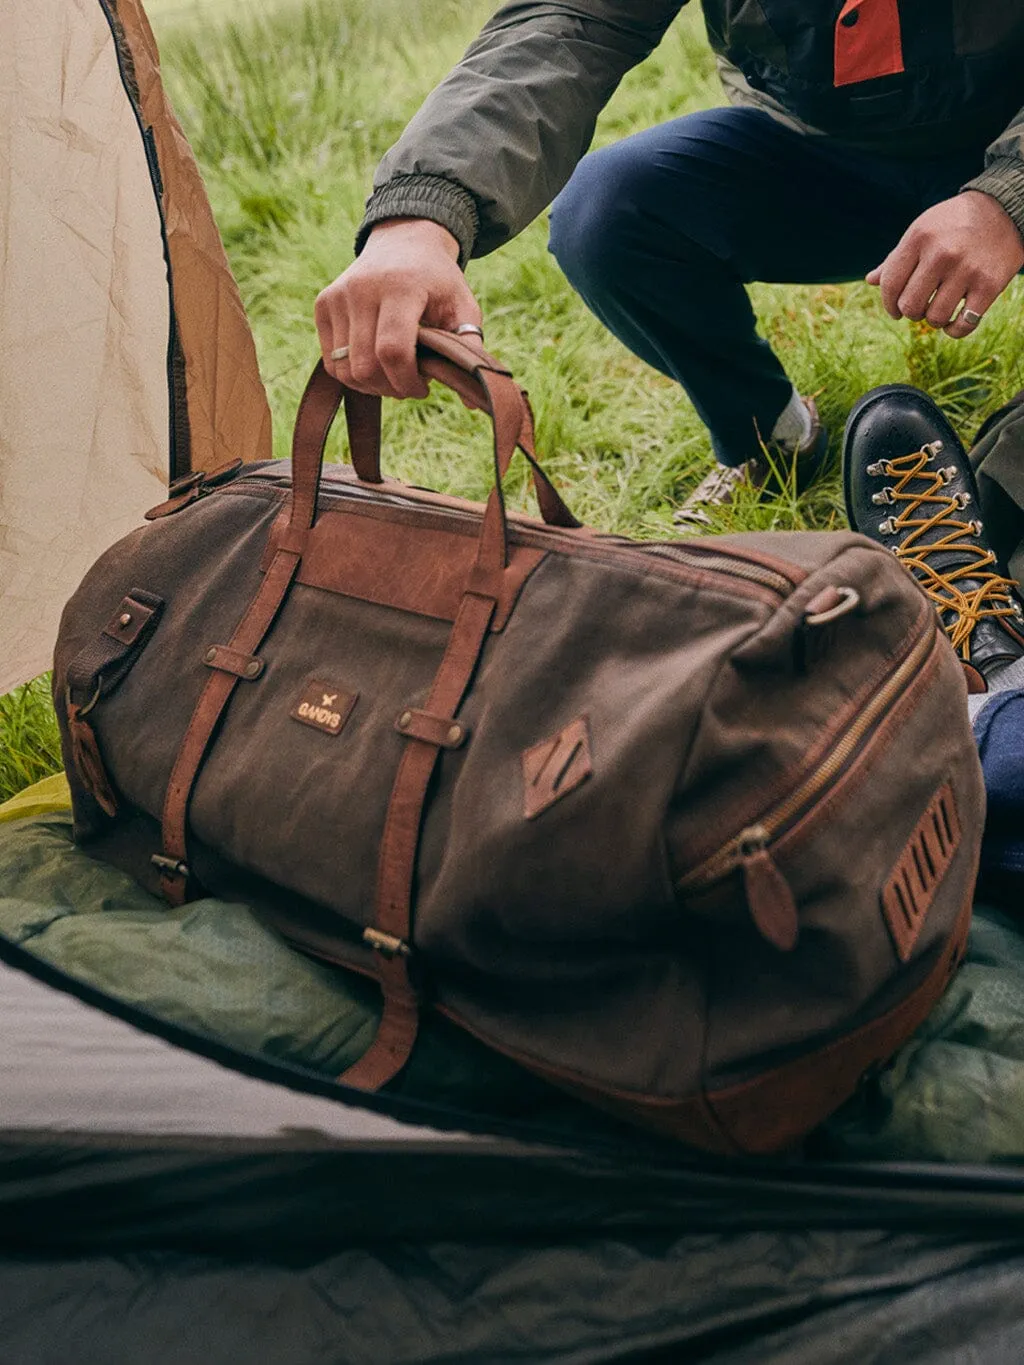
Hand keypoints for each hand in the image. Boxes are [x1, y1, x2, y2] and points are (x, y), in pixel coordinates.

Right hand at [314, 219, 483, 397]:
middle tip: (409, 383)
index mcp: (401, 287)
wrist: (403, 241)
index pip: (392, 351)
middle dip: (390, 387)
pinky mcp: (323, 304)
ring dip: (370, 385)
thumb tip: (472, 400)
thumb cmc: (437, 281)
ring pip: (344, 369)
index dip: (407, 382)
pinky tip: (374, 364)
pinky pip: (331, 361)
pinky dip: (352, 374)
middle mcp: (362, 289)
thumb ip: (468, 349)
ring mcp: (338, 296)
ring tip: (392, 375)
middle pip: (365, 366)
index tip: (423, 388)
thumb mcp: (462, 306)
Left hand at [866, 191, 1023, 337]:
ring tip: (938, 310)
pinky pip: (963, 325)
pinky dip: (954, 331)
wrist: (1006, 209)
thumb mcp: (923, 230)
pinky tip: (953, 323)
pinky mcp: (989, 284)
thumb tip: (870, 280)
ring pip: (934, 318)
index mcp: (919, 237)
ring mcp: (967, 269)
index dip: (888, 304)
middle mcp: (942, 253)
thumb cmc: (955, 223)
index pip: (890, 285)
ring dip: (933, 320)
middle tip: (920, 307)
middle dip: (911, 312)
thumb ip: (897, 257)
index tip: (895, 310)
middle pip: (910, 305)